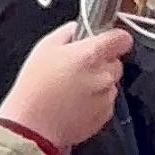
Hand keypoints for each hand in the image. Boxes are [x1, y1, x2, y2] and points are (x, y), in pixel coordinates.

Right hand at [1, 22, 132, 154]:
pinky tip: (74, 102)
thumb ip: (67, 32)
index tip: (106, 40)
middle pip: (115, 61)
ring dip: (98, 82)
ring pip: (110, 82)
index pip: (121, 39)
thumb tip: (78, 28)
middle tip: (76, 67)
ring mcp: (107, 97)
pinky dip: (95, 100)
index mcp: (91, 54)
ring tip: (71, 89)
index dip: (114, 38)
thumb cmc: (35, 87)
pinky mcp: (105, 115)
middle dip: (101, 62)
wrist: (33, 126)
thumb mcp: (44, 47)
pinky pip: (106, 101)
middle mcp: (104, 75)